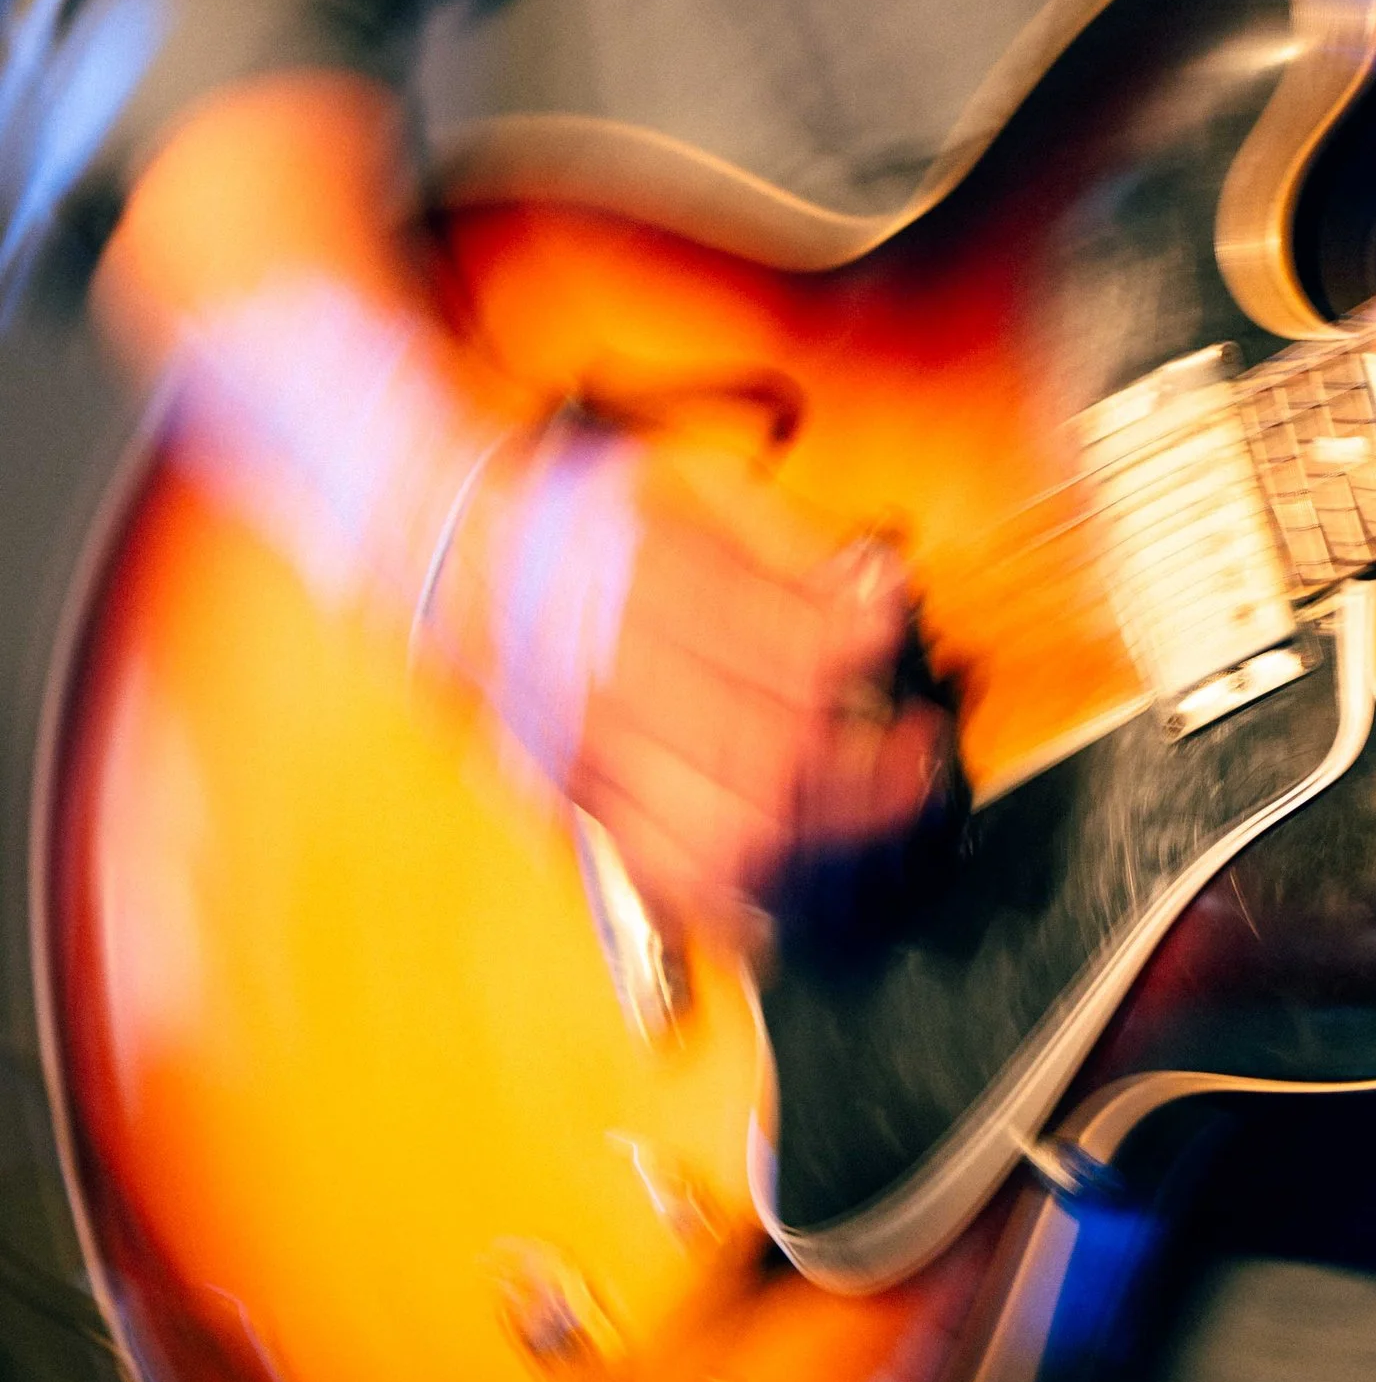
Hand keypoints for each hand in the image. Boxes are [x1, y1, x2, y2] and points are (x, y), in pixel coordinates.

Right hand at [441, 443, 946, 946]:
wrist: (452, 549)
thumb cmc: (578, 511)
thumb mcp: (688, 486)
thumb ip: (789, 548)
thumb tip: (877, 594)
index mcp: (651, 588)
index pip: (791, 653)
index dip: (867, 657)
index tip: (898, 643)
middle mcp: (619, 681)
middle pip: (772, 763)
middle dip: (868, 772)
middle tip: (917, 753)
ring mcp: (594, 756)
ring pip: (726, 841)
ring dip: (820, 837)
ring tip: (872, 810)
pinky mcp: (578, 803)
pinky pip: (667, 881)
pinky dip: (742, 895)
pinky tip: (790, 875)